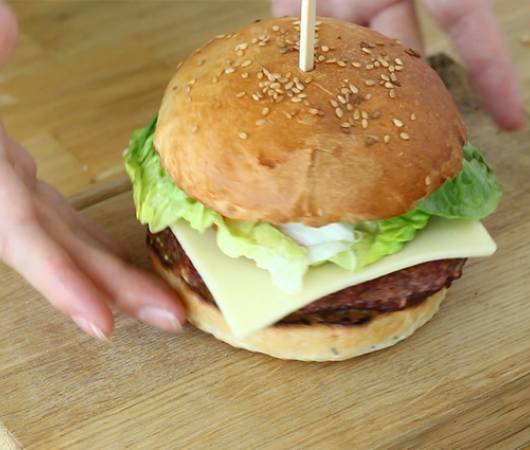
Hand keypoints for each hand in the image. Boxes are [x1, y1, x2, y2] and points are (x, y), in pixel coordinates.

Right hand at [0, 2, 185, 339]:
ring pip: (68, 244)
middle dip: (116, 291)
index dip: (61, 282)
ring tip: (164, 301)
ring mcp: (8, 195)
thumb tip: (4, 21)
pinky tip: (126, 262)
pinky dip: (96, 246)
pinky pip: (63, 225)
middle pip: (63, 253)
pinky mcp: (18, 185)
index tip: (102, 322)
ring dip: (115, 275)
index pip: (23, 236)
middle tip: (171, 317)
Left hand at [272, 0, 523, 129]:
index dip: (490, 72)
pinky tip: (296, 98)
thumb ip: (441, 1)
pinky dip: (293, 62)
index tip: (509, 120)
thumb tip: (421, 43)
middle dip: (411, 99)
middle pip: (404, 55)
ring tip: (350, 139)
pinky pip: (294, 35)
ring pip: (350, 57)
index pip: (466, 26)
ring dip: (348, 93)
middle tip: (414, 148)